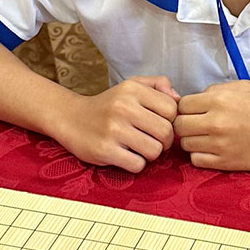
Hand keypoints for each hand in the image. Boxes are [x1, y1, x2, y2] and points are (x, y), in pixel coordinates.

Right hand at [56, 76, 179, 172]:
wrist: (71, 118)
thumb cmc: (108, 104)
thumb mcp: (131, 86)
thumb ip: (158, 85)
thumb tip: (179, 99)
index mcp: (132, 90)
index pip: (172, 109)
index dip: (171, 120)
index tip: (159, 123)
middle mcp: (123, 108)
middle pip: (166, 132)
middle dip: (164, 141)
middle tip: (153, 140)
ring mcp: (113, 130)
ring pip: (154, 151)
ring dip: (150, 154)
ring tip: (138, 147)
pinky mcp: (105, 150)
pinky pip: (137, 165)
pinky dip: (136, 164)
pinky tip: (126, 155)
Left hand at [174, 81, 249, 170]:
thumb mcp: (245, 87)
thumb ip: (218, 89)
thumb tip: (199, 97)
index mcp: (219, 100)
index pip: (182, 105)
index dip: (186, 108)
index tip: (195, 112)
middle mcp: (216, 122)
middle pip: (179, 125)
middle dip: (185, 124)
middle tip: (197, 126)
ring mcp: (220, 144)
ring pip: (185, 144)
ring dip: (193, 140)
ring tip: (206, 138)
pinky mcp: (225, 163)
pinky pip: (196, 160)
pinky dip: (200, 155)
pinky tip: (212, 150)